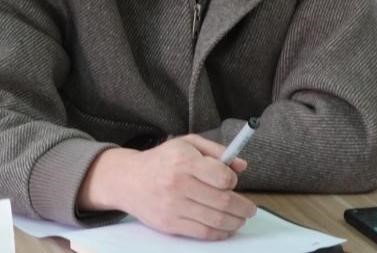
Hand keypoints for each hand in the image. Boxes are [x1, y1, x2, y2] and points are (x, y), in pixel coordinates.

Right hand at [79, 135, 255, 239]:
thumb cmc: (161, 161)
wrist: (127, 180)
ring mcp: (173, 206)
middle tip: (249, 208)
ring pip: (217, 220)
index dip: (233, 181)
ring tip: (239, 218)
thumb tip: (241, 165)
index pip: (223, 177)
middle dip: (244, 207)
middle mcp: (178, 184)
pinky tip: (225, 227)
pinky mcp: (170, 224)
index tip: (232, 182)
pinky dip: (221, 233)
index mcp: (184, 161)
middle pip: (224, 202)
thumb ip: (215, 150)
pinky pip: (204, 233)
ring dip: (236, 221)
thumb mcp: (186, 144)